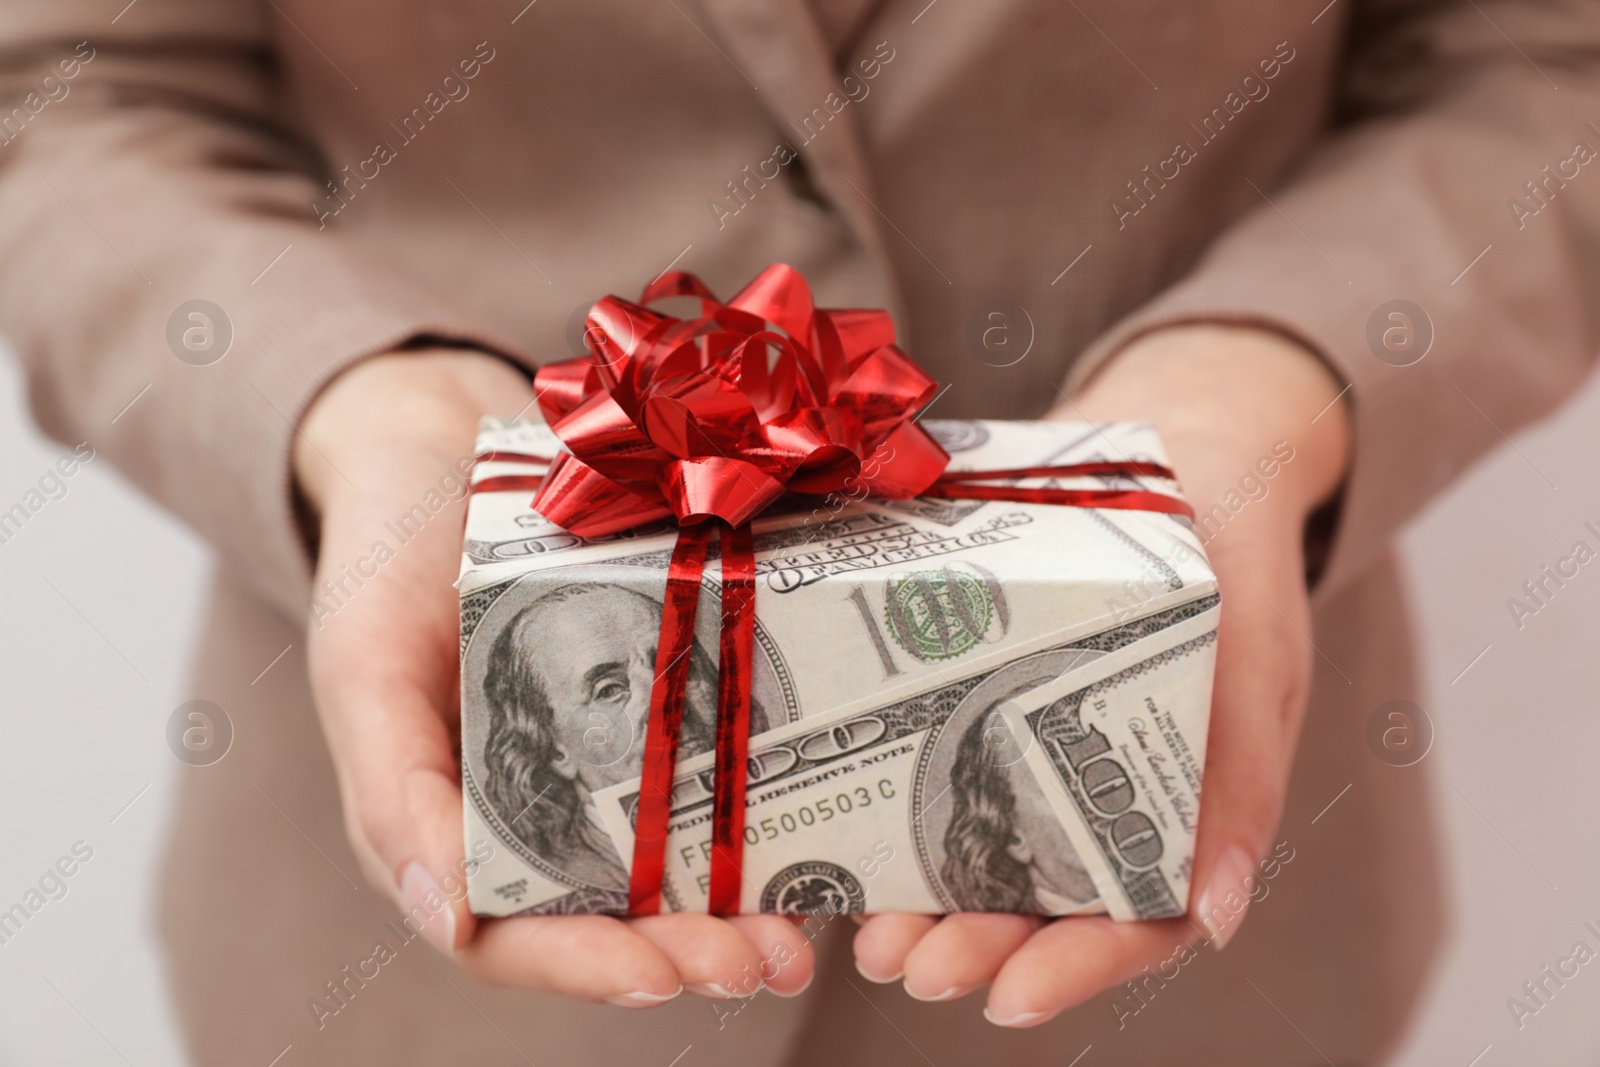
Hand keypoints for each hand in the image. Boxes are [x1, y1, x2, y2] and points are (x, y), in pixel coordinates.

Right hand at [294, 349, 815, 1005]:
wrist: (440, 452)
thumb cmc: (384, 561)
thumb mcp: (365, 666)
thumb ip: (393, 790)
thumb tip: (448, 920)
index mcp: (445, 827)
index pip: (511, 934)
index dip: (584, 965)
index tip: (662, 975)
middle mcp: (527, 814)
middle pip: (607, 918)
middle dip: (686, 950)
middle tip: (767, 962)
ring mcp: (594, 766)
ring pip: (666, 869)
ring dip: (735, 910)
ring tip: (804, 933)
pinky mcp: (650, 712)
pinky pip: (703, 780)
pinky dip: (756, 820)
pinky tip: (819, 839)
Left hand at [852, 324, 1350, 1024]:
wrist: (1180, 442)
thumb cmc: (1234, 552)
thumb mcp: (1258, 648)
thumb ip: (1243, 771)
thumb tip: (1217, 914)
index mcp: (1192, 802)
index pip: (1143, 920)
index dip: (1079, 969)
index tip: (1005, 1001)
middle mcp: (1109, 791)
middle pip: (1046, 905)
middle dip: (978, 947)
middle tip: (907, 964)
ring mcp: (1043, 749)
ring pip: (986, 856)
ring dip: (930, 904)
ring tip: (869, 926)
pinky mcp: (989, 699)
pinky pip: (944, 770)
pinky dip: (902, 813)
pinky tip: (848, 834)